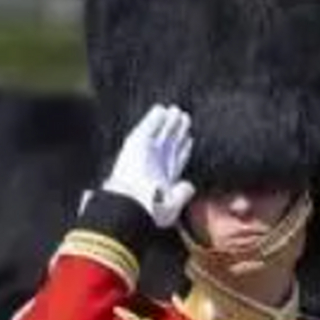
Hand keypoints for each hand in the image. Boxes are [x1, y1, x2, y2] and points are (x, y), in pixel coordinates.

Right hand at [102, 104, 195, 228]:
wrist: (130, 204)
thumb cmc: (149, 211)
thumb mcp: (172, 206)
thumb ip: (183, 194)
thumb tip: (189, 185)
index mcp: (162, 179)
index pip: (175, 160)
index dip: (183, 149)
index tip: (189, 140)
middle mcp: (153, 163)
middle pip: (168, 143)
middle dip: (177, 131)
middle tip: (185, 118)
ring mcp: (144, 152)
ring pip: (159, 132)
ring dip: (168, 121)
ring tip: (177, 110)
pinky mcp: (136, 143)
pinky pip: (147, 127)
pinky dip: (154, 118)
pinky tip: (160, 109)